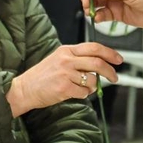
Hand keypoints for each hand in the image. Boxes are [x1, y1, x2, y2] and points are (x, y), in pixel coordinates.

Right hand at [7, 43, 121, 116]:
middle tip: (115, 77)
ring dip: (93, 86)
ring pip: (92, 80)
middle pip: (97, 62)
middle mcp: (67, 60)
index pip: (94, 48)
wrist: (24, 89)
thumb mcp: (59, 60)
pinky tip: (74, 93)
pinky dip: (83, 95)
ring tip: (83, 88)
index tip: (118, 59)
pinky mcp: (64, 88)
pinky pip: (84, 92)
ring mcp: (65, 74)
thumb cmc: (42, 76)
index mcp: (66, 50)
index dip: (110, 53)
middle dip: (110, 71)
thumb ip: (77, 59)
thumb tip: (99, 64)